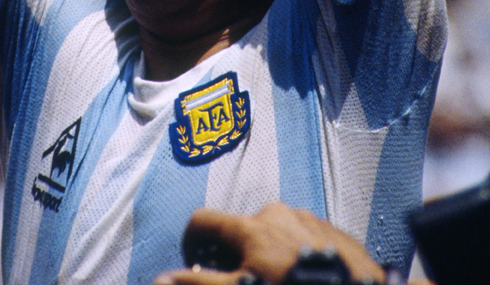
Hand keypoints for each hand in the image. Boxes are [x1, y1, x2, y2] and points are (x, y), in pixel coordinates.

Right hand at [152, 203, 386, 284]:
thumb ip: (200, 284)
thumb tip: (159, 280)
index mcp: (249, 227)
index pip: (202, 220)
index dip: (190, 242)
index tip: (195, 263)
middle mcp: (276, 212)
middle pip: (239, 229)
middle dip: (234, 254)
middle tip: (244, 281)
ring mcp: (306, 217)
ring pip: (272, 232)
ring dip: (266, 253)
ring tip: (279, 281)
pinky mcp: (331, 228)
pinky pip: (301, 235)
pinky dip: (294, 252)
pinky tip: (304, 276)